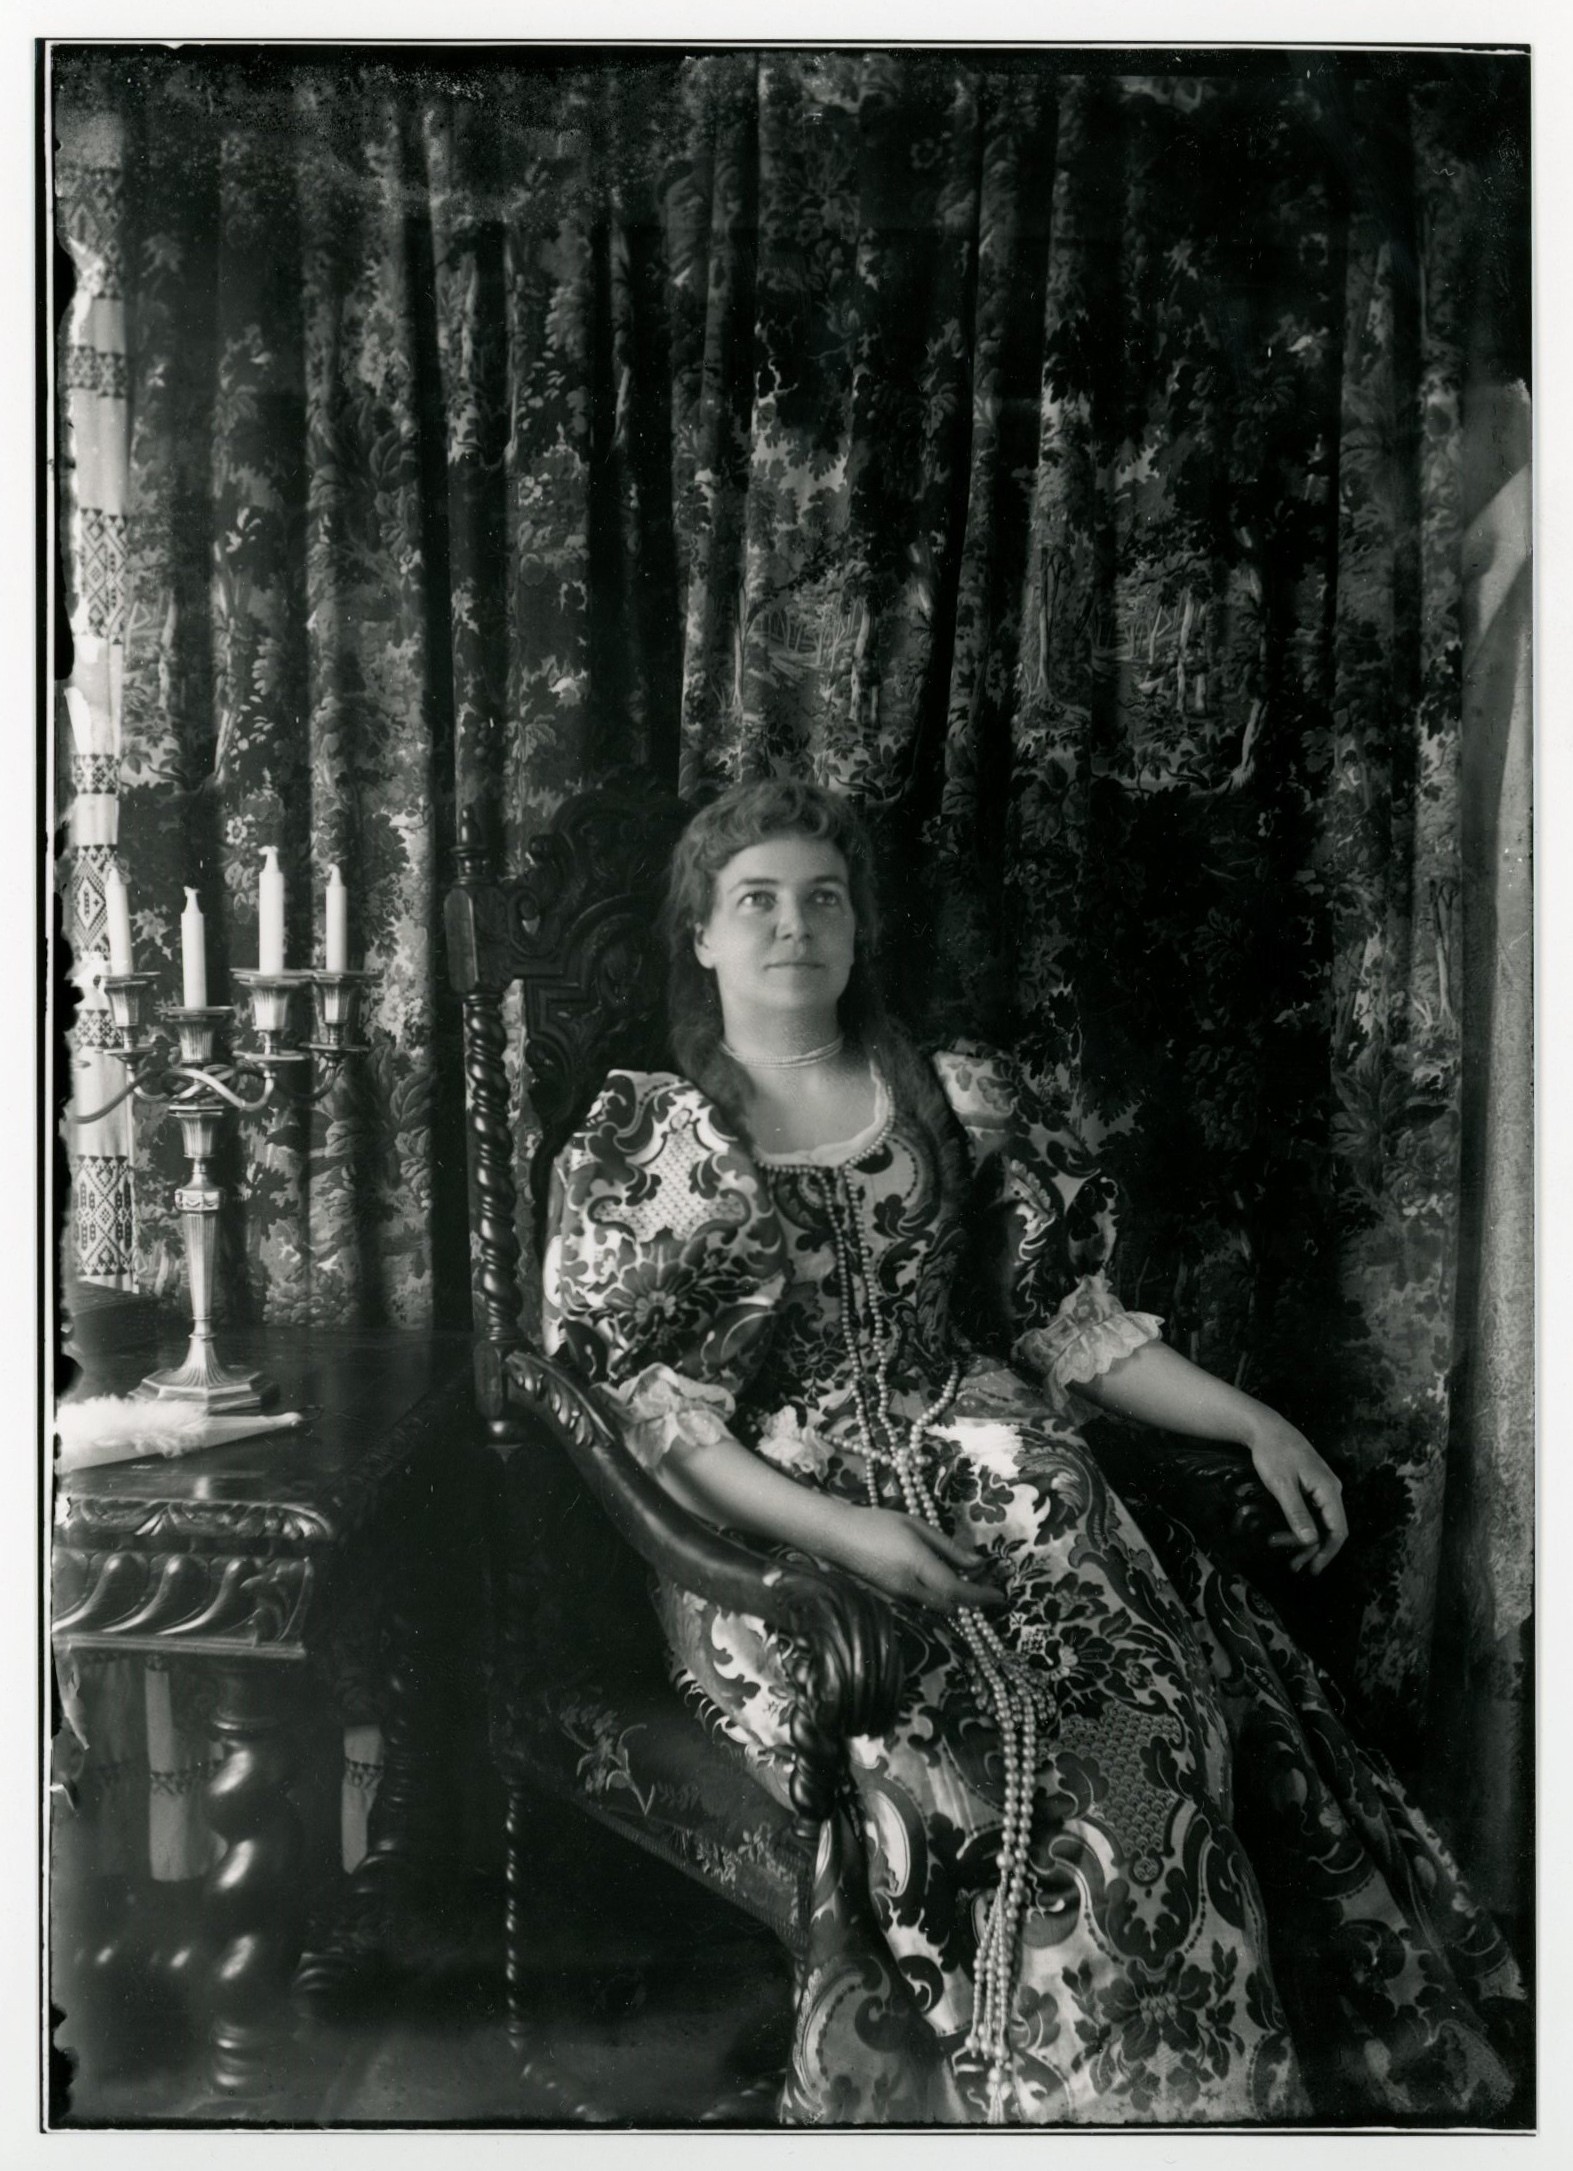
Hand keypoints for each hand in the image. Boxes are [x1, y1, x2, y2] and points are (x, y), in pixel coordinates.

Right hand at [836, 1507, 1007, 1614]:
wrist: (837, 1537)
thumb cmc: (877, 1522)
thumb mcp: (916, 1526)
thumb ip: (947, 1547)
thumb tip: (978, 1564)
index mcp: (918, 1565)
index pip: (957, 1590)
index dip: (981, 1596)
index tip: (1001, 1595)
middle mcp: (910, 1587)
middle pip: (951, 1605)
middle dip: (969, 1599)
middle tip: (982, 1582)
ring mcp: (899, 1597)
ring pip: (937, 1606)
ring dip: (953, 1598)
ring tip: (962, 1576)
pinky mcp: (891, 1599)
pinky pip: (922, 1603)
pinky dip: (936, 1596)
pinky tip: (936, 1577)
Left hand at [1247, 1413, 1347, 1573]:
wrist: (1265, 1427)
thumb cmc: (1272, 1452)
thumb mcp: (1281, 1484)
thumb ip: (1296, 1512)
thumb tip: (1311, 1541)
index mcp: (1329, 1489)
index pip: (1339, 1529)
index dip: (1328, 1552)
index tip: (1313, 1568)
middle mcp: (1331, 1490)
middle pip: (1331, 1528)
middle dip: (1314, 1550)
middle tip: (1293, 1565)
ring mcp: (1323, 1487)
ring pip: (1322, 1522)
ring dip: (1307, 1541)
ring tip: (1290, 1558)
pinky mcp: (1313, 1486)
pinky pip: (1314, 1512)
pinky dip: (1304, 1527)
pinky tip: (1291, 1536)